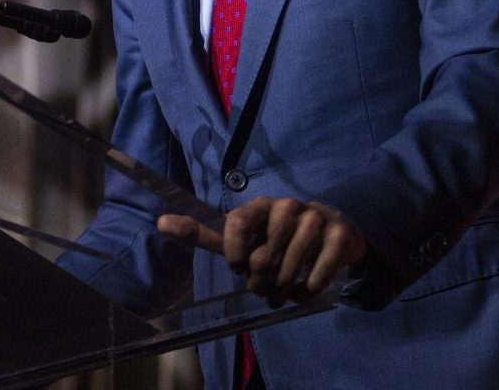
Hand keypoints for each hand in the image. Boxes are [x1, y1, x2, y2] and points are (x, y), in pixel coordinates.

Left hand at [157, 198, 366, 304]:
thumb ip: (205, 233)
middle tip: (264, 287)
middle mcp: (288, 206)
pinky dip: (308, 291)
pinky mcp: (339, 236)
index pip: (236, 223)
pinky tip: (305, 290)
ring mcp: (315, 219)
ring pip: (289, 268)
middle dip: (260, 283)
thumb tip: (160, 222)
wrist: (333, 232)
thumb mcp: (242, 237)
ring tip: (282, 294)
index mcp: (260, 205)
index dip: (234, 254)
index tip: (240, 268)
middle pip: (263, 256)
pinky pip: (317, 275)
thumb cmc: (277, 238)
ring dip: (283, 291)